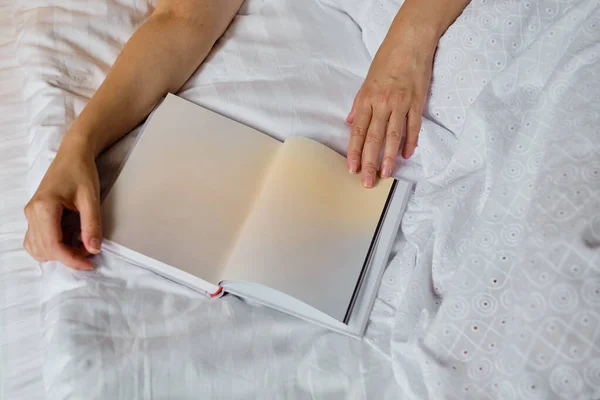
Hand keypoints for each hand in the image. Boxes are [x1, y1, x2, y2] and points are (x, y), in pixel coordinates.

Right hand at [24, 138, 101, 269]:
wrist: (73, 154)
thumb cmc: (81, 172)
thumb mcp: (91, 198)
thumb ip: (92, 225)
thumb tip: (94, 250)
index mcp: (44, 207)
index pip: (53, 246)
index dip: (72, 260)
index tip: (90, 264)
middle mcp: (31, 213)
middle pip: (45, 250)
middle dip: (68, 256)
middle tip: (91, 250)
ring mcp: (30, 215)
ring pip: (38, 248)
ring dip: (60, 253)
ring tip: (82, 243)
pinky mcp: (34, 216)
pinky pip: (37, 240)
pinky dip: (53, 246)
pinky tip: (71, 238)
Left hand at [346, 29, 434, 186]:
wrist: (409, 42)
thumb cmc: (386, 61)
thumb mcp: (366, 82)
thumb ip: (359, 105)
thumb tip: (351, 123)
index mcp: (367, 99)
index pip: (358, 131)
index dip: (354, 151)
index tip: (352, 168)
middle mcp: (383, 103)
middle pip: (374, 138)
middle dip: (370, 162)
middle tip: (367, 181)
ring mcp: (401, 103)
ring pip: (393, 135)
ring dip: (389, 157)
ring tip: (386, 174)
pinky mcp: (417, 102)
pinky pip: (413, 126)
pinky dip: (410, 141)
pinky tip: (406, 155)